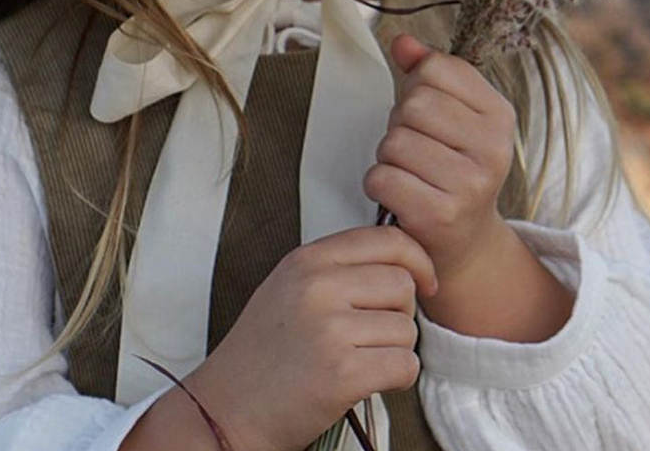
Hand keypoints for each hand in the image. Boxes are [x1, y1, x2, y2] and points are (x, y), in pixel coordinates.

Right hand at [188, 224, 437, 450]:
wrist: (224, 409)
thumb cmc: (262, 352)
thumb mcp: (289, 286)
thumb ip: (338, 267)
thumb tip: (401, 259)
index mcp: (308, 260)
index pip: (386, 239)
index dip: (417, 259)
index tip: (425, 280)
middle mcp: (318, 287)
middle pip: (402, 283)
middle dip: (401, 312)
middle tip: (377, 334)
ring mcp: (329, 330)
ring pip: (406, 328)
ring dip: (396, 349)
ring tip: (362, 359)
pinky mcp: (341, 374)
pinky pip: (404, 365)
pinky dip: (398, 377)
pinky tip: (370, 381)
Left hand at [363, 34, 517, 282]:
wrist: (465, 242)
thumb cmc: (452, 167)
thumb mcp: (452, 115)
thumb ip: (428, 72)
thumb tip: (402, 41)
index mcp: (499, 113)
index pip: (434, 69)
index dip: (416, 89)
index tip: (429, 117)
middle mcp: (494, 147)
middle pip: (413, 105)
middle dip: (399, 125)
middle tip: (416, 150)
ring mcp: (470, 183)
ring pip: (394, 141)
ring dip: (388, 156)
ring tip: (410, 173)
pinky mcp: (440, 214)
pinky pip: (382, 177)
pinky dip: (379, 185)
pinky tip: (400, 195)